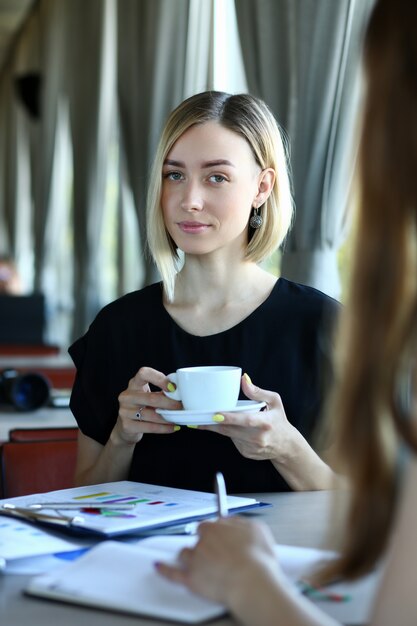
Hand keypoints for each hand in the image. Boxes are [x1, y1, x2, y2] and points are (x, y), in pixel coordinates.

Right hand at [113, 366, 181, 444]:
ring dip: (168, 417)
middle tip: (181, 407)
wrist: (125, 427)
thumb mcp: (149, 395)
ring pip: (151, 415)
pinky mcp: (127, 425)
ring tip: (178, 418)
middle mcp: (127, 396)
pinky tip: (172, 427)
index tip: (172, 387)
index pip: (144, 373)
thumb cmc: (142, 407)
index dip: (159, 379)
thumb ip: (161, 392)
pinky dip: (164, 428)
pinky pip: (150, 427)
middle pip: (151, 398)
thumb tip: (181, 393)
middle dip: (170, 403)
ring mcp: (125, 411)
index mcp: (134, 384)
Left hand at [156, 517, 278, 607]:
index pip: (208, 524)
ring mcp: (195, 560)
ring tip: (202, 564)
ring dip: (190, 556)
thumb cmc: (257, 558)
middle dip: (204, 543)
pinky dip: (164, 569)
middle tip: (216, 553)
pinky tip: (159, 566)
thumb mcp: (256, 529)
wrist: (251, 582)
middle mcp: (202, 541)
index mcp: (216, 527)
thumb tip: (231, 520)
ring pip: (185, 553)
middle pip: (197, 538)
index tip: (218, 536)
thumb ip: (241, 522)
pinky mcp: (191, 579)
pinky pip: (172, 573)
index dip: (215, 532)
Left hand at [199, 374, 297, 462]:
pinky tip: (235, 429)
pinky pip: (232, 441)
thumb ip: (258, 391)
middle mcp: (259, 437)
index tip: (216, 415)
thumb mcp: (274, 402)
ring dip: (220, 427)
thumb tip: (244, 379)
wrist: (286, 446)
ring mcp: (252, 447)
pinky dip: (230, 433)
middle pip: (231, 430)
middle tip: (200, 417)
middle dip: (213, 424)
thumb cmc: (279, 421)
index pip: (246, 420)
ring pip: (229, 435)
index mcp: (266, 423)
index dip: (230, 418)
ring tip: (214, 419)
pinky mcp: (246, 453)